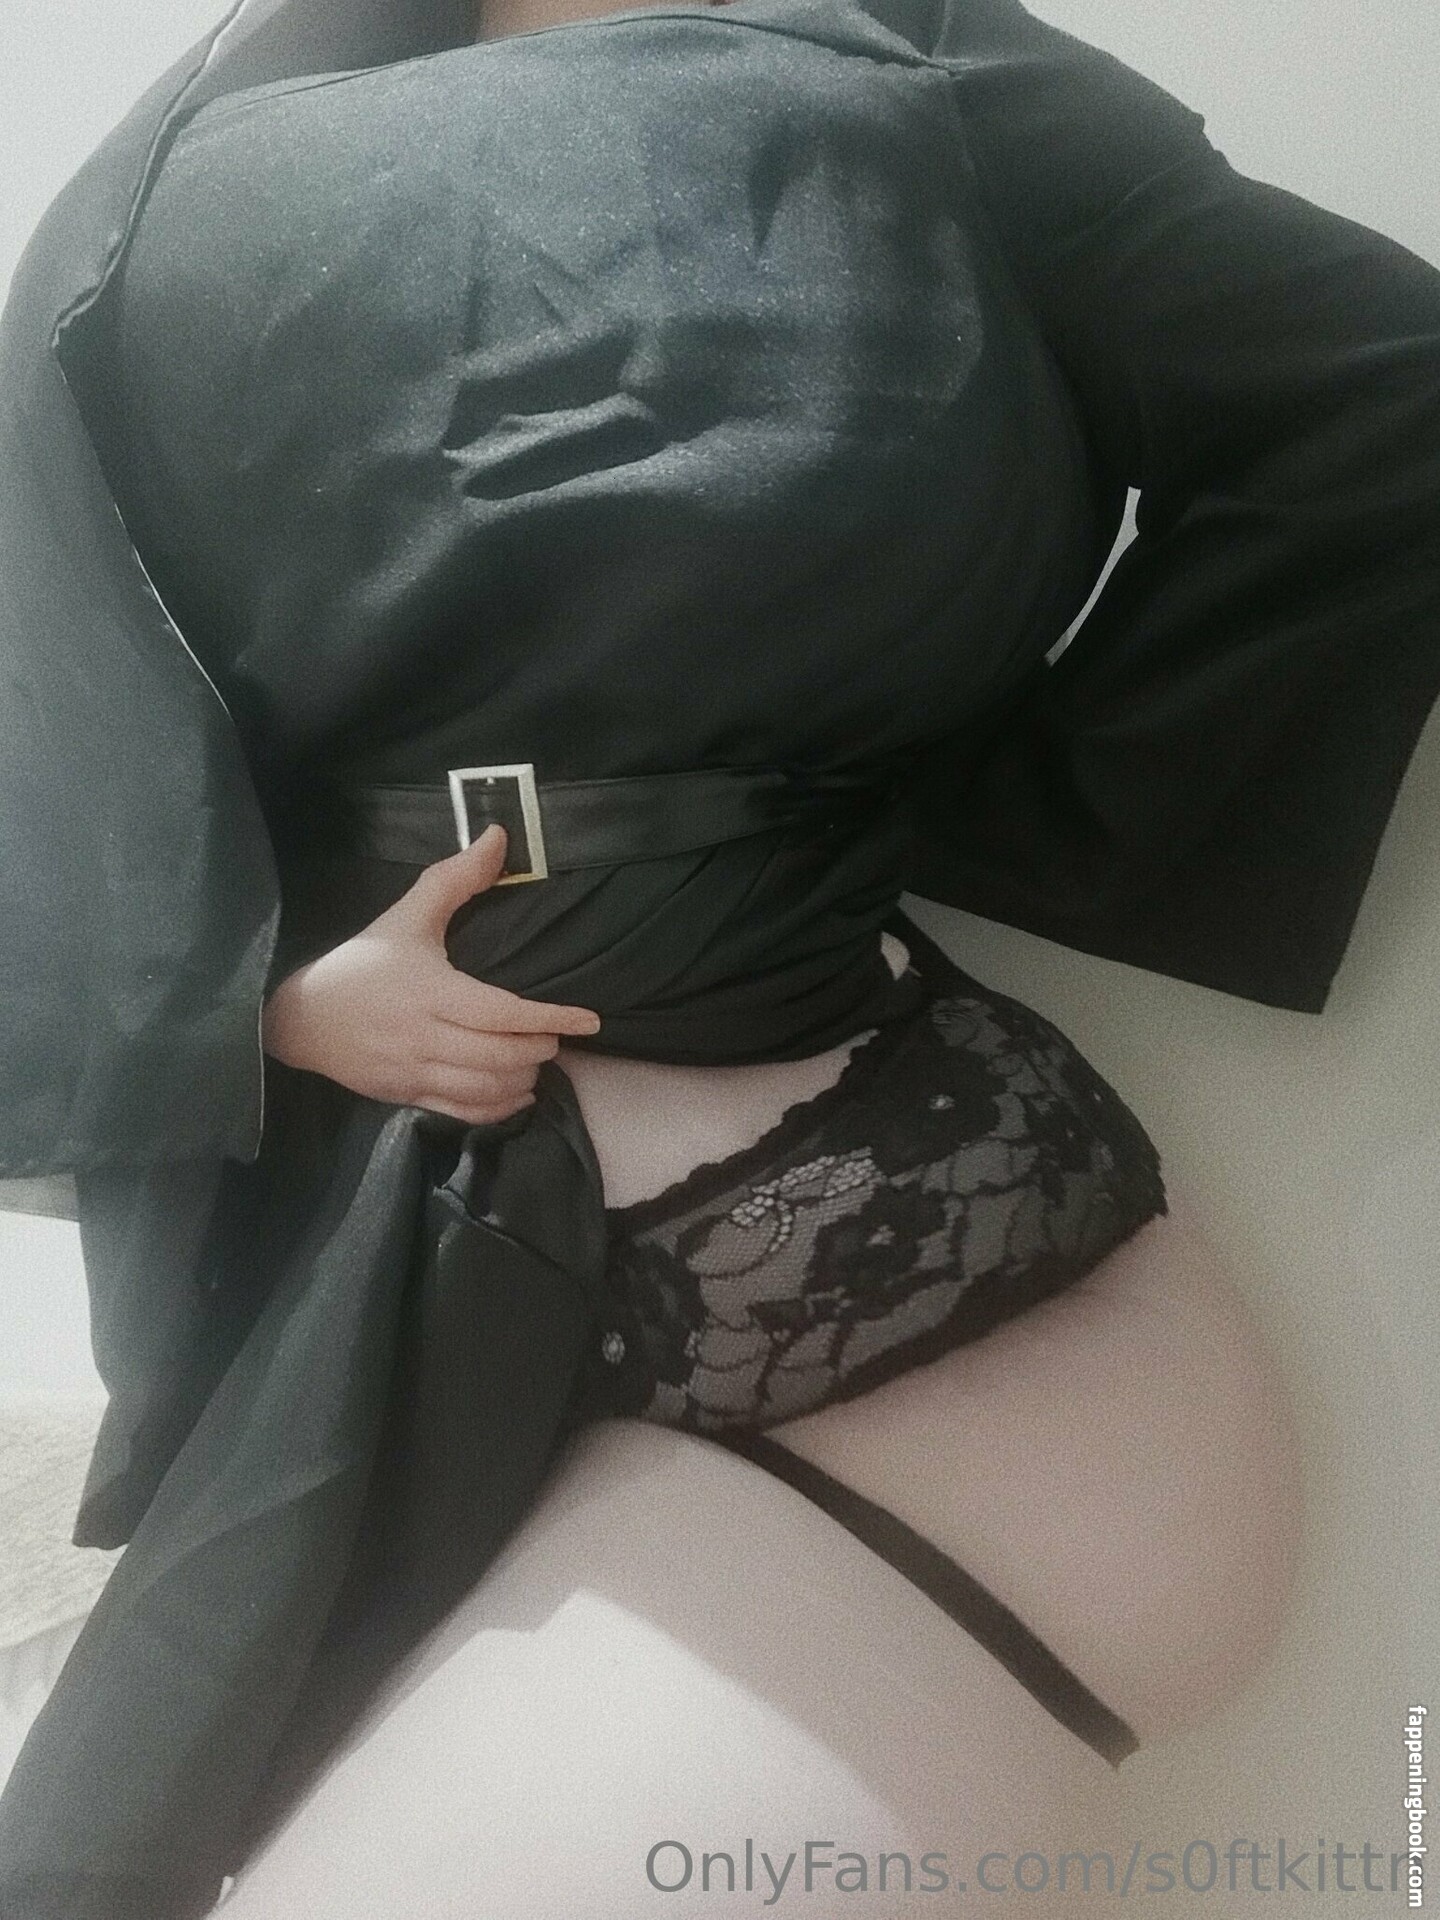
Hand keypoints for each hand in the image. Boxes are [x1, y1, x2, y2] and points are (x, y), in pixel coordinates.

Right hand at [261, 824, 601, 1122]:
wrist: (300, 1016)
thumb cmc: (361, 963)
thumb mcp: (405, 915)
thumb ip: (454, 878)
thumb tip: (499, 837)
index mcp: (429, 991)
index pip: (500, 1012)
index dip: (548, 1018)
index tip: (589, 1020)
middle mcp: (423, 1037)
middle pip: (499, 1056)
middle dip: (540, 1049)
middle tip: (556, 1036)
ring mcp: (414, 1071)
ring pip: (485, 1089)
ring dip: (524, 1080)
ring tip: (537, 1061)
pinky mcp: (406, 1096)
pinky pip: (463, 1112)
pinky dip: (499, 1108)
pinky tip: (517, 1095)